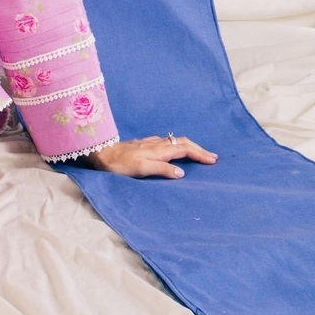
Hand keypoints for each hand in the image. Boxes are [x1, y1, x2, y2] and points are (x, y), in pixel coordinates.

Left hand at [84, 134, 217, 178]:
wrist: (101, 153)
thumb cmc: (119, 164)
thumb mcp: (141, 169)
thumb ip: (162, 170)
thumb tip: (182, 173)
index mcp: (159, 150)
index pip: (184, 149)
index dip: (199, 154)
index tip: (213, 160)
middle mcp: (156, 144)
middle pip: (182, 143)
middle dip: (198, 149)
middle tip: (212, 157)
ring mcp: (149, 143)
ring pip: (174, 141)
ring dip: (189, 146)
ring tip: (198, 153)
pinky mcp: (143, 144)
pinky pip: (166, 142)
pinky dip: (176, 145)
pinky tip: (174, 149)